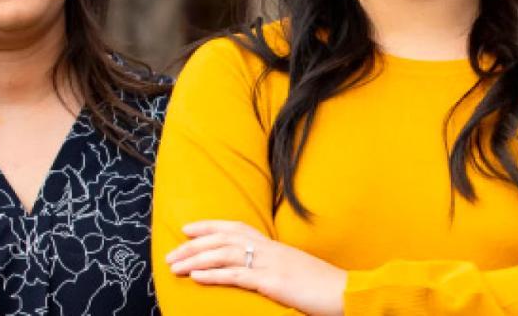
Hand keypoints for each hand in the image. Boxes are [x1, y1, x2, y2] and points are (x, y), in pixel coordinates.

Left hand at [165, 220, 345, 315]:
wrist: (346, 292)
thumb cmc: (322, 286)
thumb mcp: (295, 270)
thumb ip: (275, 266)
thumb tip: (258, 271)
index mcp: (275, 246)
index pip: (237, 227)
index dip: (210, 226)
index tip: (188, 228)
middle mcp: (270, 249)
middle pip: (225, 239)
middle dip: (194, 245)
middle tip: (171, 253)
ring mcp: (271, 264)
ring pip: (225, 254)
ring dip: (196, 259)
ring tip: (175, 266)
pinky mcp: (273, 281)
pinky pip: (237, 275)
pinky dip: (213, 274)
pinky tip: (196, 276)